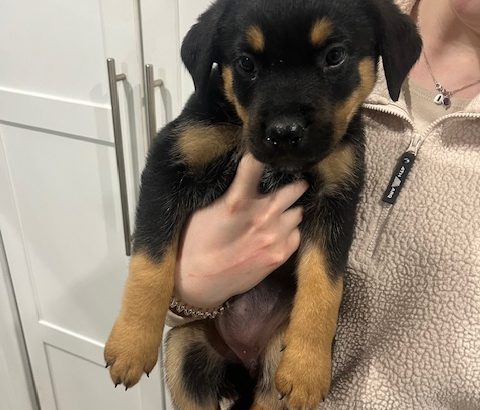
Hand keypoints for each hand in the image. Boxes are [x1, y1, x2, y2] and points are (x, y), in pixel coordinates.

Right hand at [174, 153, 307, 308]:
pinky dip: (290, 231)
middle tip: (291, 181)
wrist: (198, 283)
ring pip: (298, 213)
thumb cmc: (194, 242)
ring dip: (291, 210)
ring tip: (280, 213)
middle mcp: (262, 216)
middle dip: (293, 184)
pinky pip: (297, 235)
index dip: (264, 155)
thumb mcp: (204, 209)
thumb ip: (231, 192)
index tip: (271, 150)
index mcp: (238, 201)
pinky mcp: (280, 256)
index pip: (257, 165)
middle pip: (294, 189)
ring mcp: (275, 237)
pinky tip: (278, 233)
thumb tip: (249, 175)